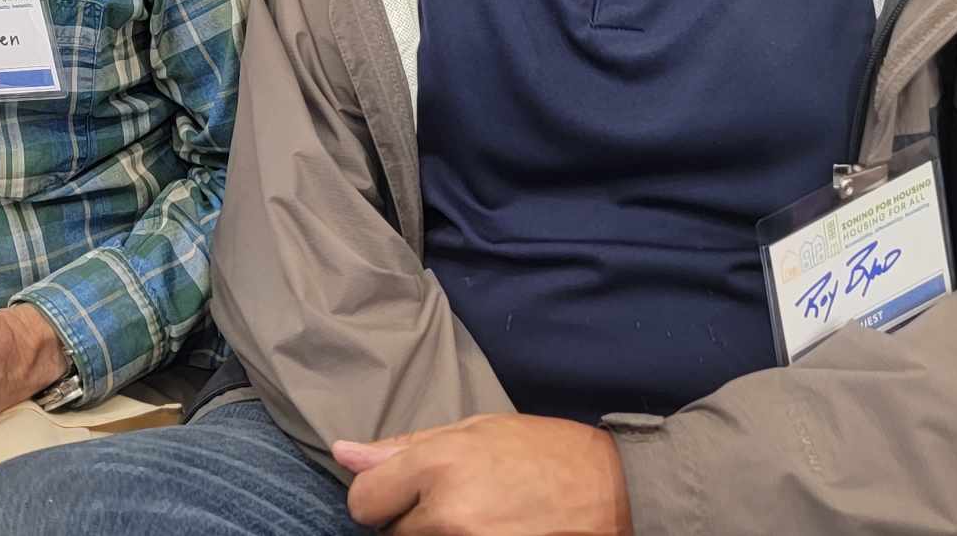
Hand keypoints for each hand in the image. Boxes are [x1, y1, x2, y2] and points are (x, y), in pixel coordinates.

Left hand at [334, 414, 633, 535]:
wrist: (613, 493)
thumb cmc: (542, 453)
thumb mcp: (474, 431)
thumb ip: (404, 447)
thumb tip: (343, 452)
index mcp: (438, 465)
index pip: (364, 500)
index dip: (380, 495)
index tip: (401, 492)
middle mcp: (446, 514)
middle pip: (391, 532)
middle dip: (414, 518)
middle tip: (459, 500)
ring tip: (479, 518)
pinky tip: (493, 531)